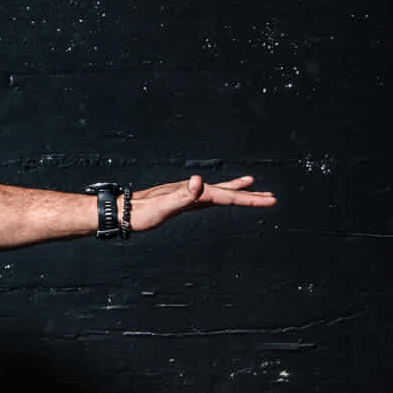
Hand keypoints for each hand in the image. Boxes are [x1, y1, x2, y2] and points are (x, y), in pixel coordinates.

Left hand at [128, 175, 276, 233]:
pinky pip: (204, 199)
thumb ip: (183, 195)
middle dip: (248, 195)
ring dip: (235, 191)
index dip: (249, 199)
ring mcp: (185, 196)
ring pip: (217, 193)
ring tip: (251, 185)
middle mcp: (191, 191)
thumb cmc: (141, 212)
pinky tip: (216, 197)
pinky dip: (216, 197)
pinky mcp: (178, 202)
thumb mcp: (163, 206)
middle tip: (271, 197)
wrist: (121, 212)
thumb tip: (199, 180)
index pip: (227, 196)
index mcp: (193, 192)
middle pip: (226, 192)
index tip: (270, 200)